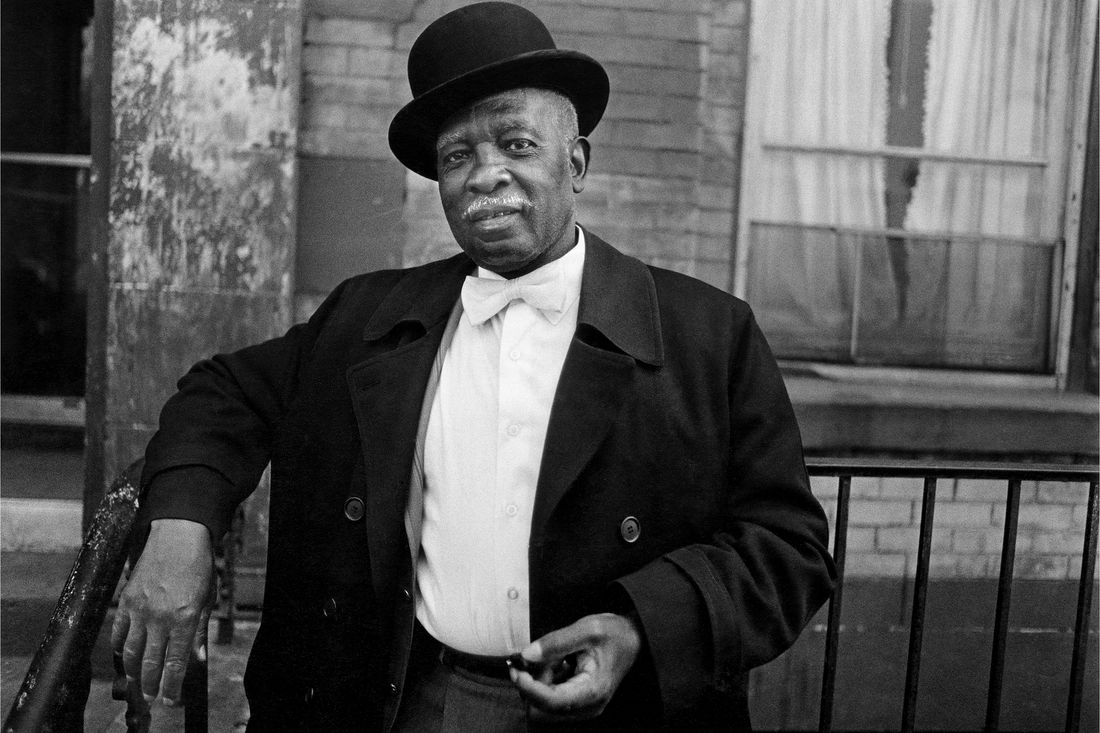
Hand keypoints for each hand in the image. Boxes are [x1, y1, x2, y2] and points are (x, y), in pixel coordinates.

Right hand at [111, 518, 214, 705]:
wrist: (178, 535)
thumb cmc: (197, 566)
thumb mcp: (207, 599)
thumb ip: (199, 632)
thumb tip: (196, 660)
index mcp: (184, 618)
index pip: (175, 663)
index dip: (172, 686)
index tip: (172, 700)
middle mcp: (160, 617)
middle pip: (151, 663)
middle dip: (151, 685)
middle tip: (154, 697)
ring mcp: (140, 610)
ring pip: (131, 653)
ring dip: (135, 671)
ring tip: (140, 681)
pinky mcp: (125, 601)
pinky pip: (118, 633)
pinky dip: (121, 649)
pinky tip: (127, 656)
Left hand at [510, 612, 640, 721]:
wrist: (632, 639)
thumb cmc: (614, 634)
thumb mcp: (587, 628)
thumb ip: (556, 642)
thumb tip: (526, 655)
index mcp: (592, 691)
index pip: (551, 702)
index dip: (528, 687)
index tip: (516, 667)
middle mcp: (588, 707)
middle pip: (542, 708)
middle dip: (533, 683)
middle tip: (539, 656)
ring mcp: (582, 708)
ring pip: (543, 704)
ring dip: (539, 680)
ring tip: (556, 657)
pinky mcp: (576, 703)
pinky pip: (550, 698)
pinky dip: (546, 680)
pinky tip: (558, 663)